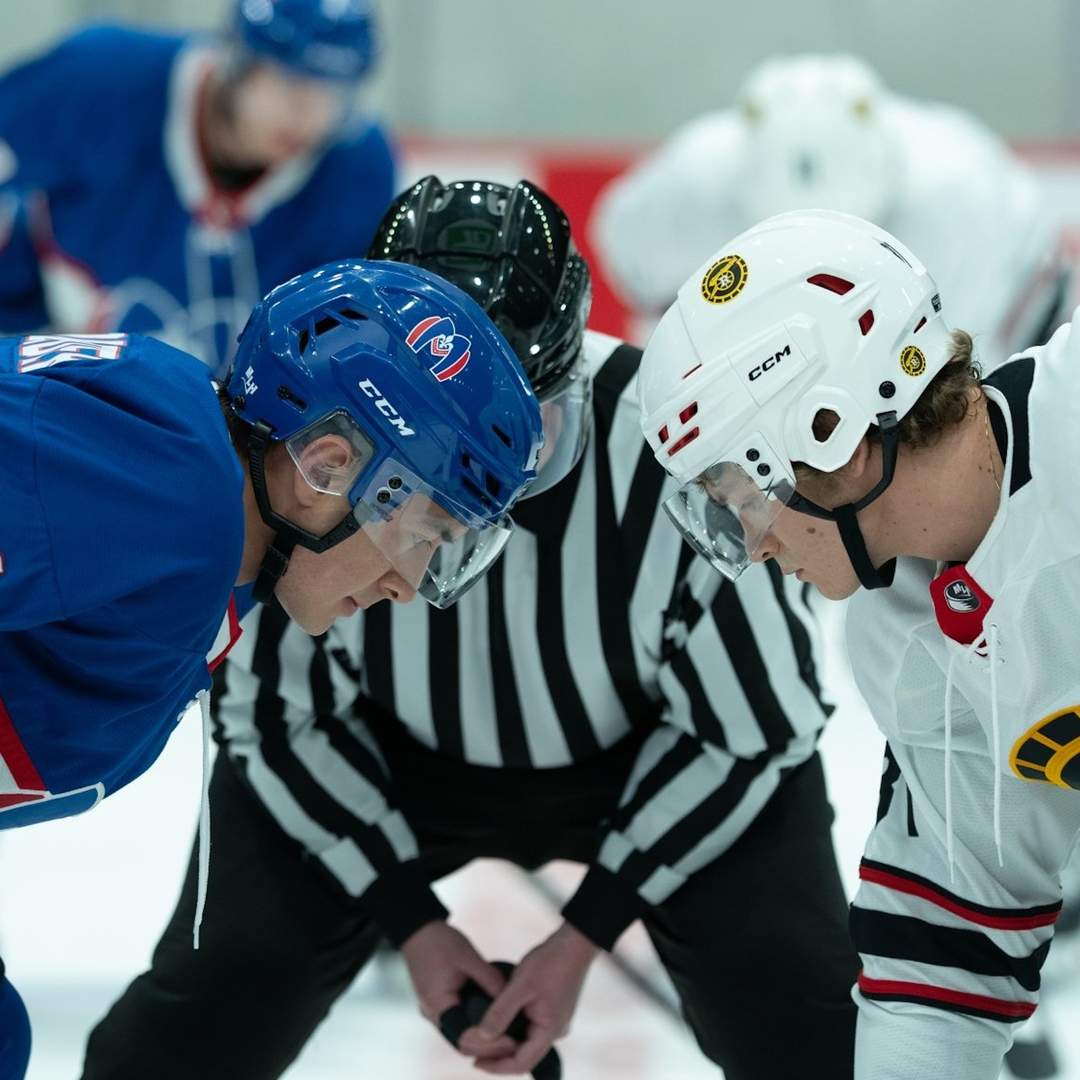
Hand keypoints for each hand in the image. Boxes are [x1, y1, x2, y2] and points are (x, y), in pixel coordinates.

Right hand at [398, 920, 518, 1057]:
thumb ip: (490, 979)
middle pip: (462, 1042)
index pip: (465, 1038)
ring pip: (460, 1036)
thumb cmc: (441, 942)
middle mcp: (433, 1015)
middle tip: (513, 1040)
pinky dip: (474, 1026)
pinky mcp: (439, 1005)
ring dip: (482, 1037)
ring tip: (507, 1033)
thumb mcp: (469, 957)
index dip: (489, 1043)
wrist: (418, 931)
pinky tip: (491, 1019)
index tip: (510, 1039)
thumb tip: (511, 999)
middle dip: (488, 1045)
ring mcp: (434, 1012)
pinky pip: (457, 1023)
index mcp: (438, 1005)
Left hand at [458, 921, 598, 1074]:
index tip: (475, 1063)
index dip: (496, 1067)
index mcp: (550, 1031)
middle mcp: (555, 1031)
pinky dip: (514, 1027)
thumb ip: (501, 1012)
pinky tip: (500, 1019)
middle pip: (524, 1054)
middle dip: (499, 1055)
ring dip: (506, 1040)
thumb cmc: (549, 962)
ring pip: (527, 1040)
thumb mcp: (520, 986)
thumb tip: (482, 1036)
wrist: (574, 943)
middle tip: (473, 1051)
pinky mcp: (553, 1010)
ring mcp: (555, 1020)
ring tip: (483, 1036)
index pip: (521, 1063)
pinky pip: (531, 1026)